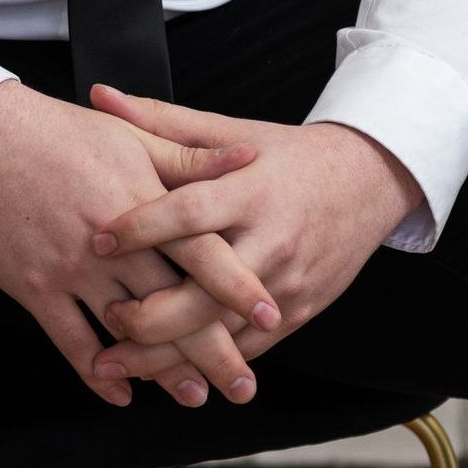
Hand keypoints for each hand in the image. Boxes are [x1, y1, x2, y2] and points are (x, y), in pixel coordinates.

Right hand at [0, 79, 280, 408]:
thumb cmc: (61, 132)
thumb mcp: (131, 136)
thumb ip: (190, 157)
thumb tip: (249, 158)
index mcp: (140, 200)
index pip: (199, 251)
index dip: (236, 286)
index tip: (270, 316)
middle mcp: (110, 241)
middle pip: (171, 302)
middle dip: (211, 348)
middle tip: (243, 385)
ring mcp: (71, 267)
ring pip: (126, 331)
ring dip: (162, 369)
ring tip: (194, 395)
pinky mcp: (35, 287)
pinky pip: (70, 341)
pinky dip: (97, 372)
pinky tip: (121, 391)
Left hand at [80, 83, 424, 386]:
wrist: (367, 182)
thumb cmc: (289, 156)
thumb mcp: (232, 131)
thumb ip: (162, 121)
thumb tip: (102, 95)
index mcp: (250, 189)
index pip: (192, 213)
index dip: (145, 227)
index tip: (100, 239)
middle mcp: (270, 240)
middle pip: (206, 290)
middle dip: (151, 316)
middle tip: (105, 320)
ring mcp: (285, 283)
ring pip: (222, 332)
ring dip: (168, 355)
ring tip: (117, 363)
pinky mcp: (298, 313)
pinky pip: (247, 348)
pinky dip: (206, 364)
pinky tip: (167, 373)